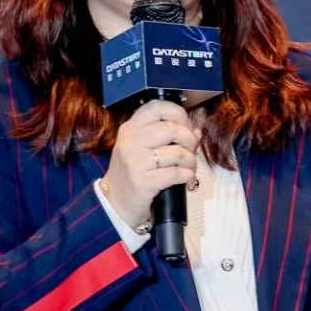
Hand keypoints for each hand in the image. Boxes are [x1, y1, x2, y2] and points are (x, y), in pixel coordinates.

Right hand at [100, 99, 197, 226]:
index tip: (185, 126)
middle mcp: (131, 141)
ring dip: (190, 161)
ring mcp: (135, 161)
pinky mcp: (142, 181)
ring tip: (188, 167)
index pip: (157, 107)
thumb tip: (196, 131)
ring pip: (177, 153)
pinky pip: (175, 173)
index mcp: (130, 128)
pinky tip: (185, 177)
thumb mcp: (143, 149)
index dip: (178, 113)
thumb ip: (168, 137)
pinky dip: (186, 175)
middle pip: (172, 129)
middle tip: (191, 151)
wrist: (114, 203)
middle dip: (190, 141)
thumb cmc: (132, 173)